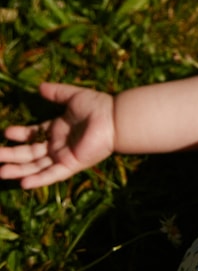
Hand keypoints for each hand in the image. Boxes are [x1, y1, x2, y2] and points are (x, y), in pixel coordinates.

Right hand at [0, 82, 115, 189]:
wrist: (114, 118)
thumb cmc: (97, 106)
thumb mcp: (72, 96)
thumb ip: (56, 92)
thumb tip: (39, 87)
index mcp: (58, 129)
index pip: (34, 134)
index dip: (20, 134)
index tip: (5, 132)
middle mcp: (58, 145)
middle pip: (29, 153)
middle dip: (11, 155)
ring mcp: (63, 156)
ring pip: (36, 166)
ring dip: (18, 170)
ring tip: (1, 172)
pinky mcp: (71, 164)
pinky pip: (52, 175)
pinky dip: (38, 180)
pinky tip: (22, 183)